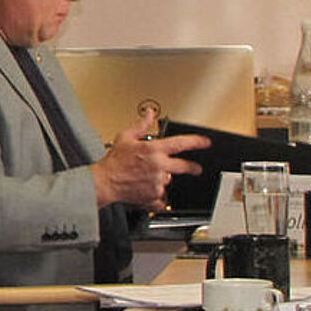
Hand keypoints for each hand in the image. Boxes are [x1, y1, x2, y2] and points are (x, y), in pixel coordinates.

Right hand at [93, 128, 208, 208]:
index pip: (181, 143)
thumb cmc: (113, 161)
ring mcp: (157, 182)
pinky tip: (146, 189)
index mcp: (154, 150)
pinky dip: (156, 194)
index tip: (205, 142)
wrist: (105, 182)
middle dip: (193, 167)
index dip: (196, 142)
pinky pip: (161, 196)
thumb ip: (141, 125)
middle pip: (185, 166)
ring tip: (146, 176)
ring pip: (168, 180)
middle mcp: (159, 166)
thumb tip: (150, 114)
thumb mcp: (125, 137)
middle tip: (196, 168)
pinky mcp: (153, 196)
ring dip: (162, 178)